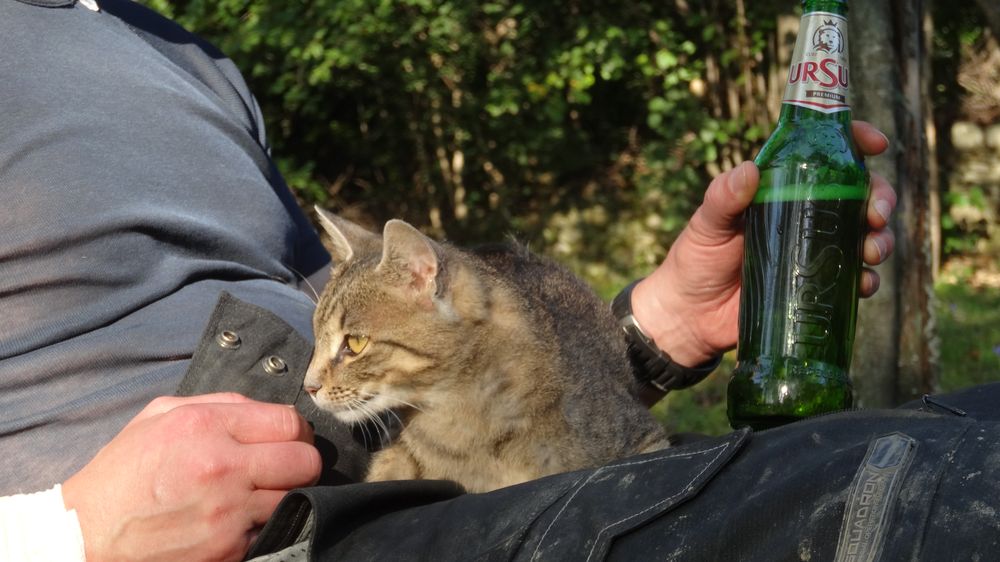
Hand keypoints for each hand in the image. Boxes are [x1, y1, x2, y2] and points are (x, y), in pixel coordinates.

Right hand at [62, 393, 320, 561]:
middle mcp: (223, 468)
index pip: (290, 422)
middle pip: (306, 462)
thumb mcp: (160, 415)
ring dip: (284, 494)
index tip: (289, 437)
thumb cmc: (124, 472)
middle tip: (284, 465)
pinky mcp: (228, 550)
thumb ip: (218, 404)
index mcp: (207, 427)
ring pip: (295, 498)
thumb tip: (264, 409)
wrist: (88, 534)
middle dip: (301, 462)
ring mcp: (228, 514)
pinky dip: (262, 524)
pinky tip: (239, 518)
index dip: (297, 430)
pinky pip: (270, 530)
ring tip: (259, 492)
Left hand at [631, 121, 896, 367]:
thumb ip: (722, 197)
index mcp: (781, 187)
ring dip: (880, 239)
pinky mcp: (817, 285)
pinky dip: (866, 280)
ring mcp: (815, 249)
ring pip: (865, 235)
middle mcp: (806, 213)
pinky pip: (854, 279)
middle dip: (880, 197)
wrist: (691, 316)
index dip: (855, 142)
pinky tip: (862, 284)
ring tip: (871, 251)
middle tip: (877, 214)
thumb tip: (749, 170)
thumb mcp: (705, 224)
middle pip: (859, 194)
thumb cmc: (696, 260)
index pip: (825, 154)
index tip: (875, 144)